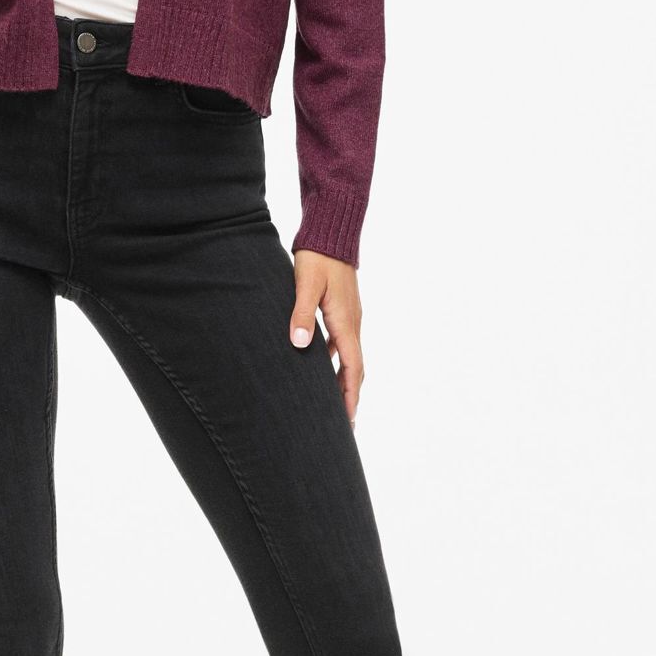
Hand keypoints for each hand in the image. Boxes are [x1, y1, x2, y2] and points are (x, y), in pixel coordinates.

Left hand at [289, 252, 363, 422]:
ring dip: (342, 379)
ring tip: (332, 401)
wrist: (332, 233)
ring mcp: (349, 317)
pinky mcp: (342, 310)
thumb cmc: (317, 258)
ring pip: (349, 356)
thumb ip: (301, 315)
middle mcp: (352, 323)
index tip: (348, 420)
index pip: (353, 369)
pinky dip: (336, 361)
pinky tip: (320, 366)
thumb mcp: (305, 286)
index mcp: (346, 323)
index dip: (350, 396)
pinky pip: (342, 343)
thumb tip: (300, 345)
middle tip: (342, 422)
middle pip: (355, 368)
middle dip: (349, 395)